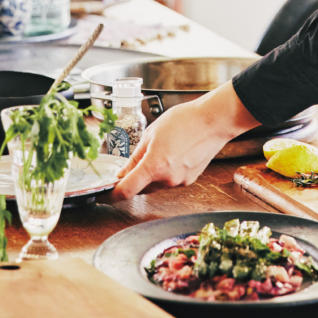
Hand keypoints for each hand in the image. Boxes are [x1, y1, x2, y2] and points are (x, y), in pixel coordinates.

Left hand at [109, 81, 258, 198]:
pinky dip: (165, 172)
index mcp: (154, 166)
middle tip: (131, 163)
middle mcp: (167, 179)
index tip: (103, 195)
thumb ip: (135, 157)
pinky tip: (171, 154)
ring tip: (158, 150)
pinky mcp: (189, 180)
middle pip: (141, 188)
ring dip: (150, 175)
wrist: (214, 120)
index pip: (125, 191)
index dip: (110, 196)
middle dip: (132, 179)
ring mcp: (180, 182)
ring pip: (155, 185)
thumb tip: (123, 173)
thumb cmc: (185, 120)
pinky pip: (169, 181)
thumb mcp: (152, 133)